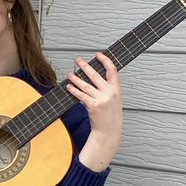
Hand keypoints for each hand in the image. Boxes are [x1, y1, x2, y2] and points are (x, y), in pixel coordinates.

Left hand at [66, 52, 122, 170]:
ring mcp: (101, 99)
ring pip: (86, 85)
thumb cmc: (110, 115)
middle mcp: (110, 92)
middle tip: (78, 61)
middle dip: (86, 66)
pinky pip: (81, 95)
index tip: (98, 55)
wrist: (109, 130)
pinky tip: (69, 86)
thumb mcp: (114, 100)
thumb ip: (108, 88)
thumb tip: (95, 77)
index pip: (112, 70)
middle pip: (96, 75)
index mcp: (116, 89)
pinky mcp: (93, 106)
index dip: (105, 60)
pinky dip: (74, 90)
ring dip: (76, 79)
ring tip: (70, 74)